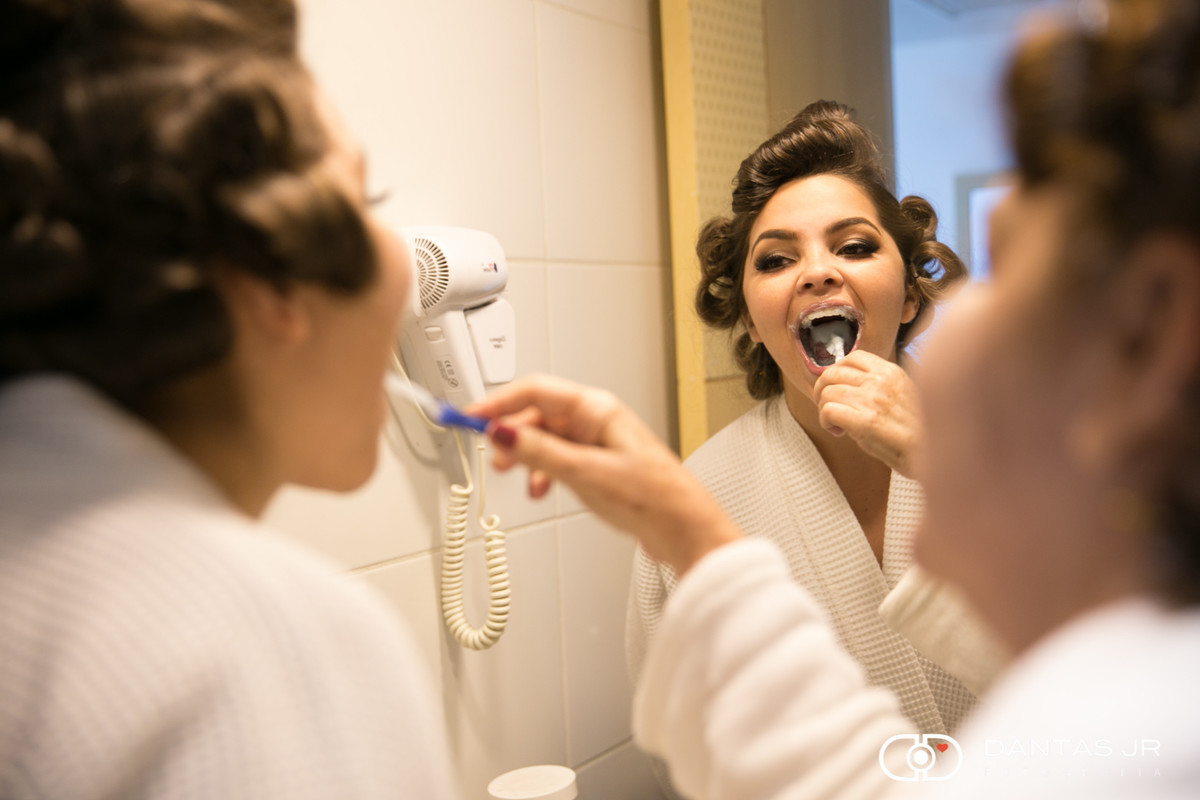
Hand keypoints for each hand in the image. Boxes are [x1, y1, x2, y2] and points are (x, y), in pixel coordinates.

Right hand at [466, 375, 741, 575]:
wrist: (684, 529)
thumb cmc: (651, 498)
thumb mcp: (585, 473)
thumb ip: (540, 453)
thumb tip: (503, 433)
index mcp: (596, 410)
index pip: (535, 391)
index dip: (498, 402)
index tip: (469, 417)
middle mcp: (597, 420)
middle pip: (539, 414)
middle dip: (512, 434)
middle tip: (493, 456)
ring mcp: (599, 442)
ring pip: (548, 439)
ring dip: (528, 457)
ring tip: (518, 479)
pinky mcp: (601, 464)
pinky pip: (561, 458)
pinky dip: (544, 472)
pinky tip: (542, 490)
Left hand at [812, 351, 922, 477]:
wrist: (944, 457)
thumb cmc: (922, 434)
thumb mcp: (902, 399)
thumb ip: (876, 390)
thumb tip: (846, 392)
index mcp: (892, 372)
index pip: (852, 358)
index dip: (836, 374)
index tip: (837, 390)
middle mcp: (882, 380)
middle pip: (832, 373)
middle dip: (822, 391)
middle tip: (828, 410)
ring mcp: (875, 399)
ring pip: (827, 391)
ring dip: (824, 409)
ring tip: (837, 424)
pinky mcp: (868, 421)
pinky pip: (829, 410)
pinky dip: (826, 422)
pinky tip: (838, 432)